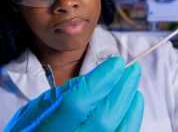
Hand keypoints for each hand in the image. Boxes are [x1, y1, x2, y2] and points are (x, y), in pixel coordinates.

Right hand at [4, 57, 143, 131]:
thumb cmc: (33, 128)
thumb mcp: (37, 106)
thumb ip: (66, 92)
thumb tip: (101, 77)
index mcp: (43, 129)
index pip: (76, 102)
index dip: (101, 80)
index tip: (115, 63)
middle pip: (103, 118)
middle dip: (122, 89)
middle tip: (131, 70)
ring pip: (118, 130)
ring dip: (130, 103)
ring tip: (133, 84)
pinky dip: (132, 118)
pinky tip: (134, 103)